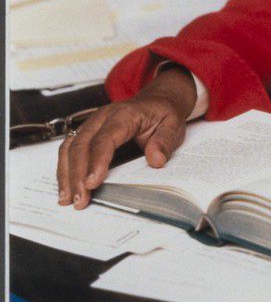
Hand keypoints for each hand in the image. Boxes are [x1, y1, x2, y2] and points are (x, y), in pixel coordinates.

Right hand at [56, 65, 196, 209]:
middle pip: (82, 144)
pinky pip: (69, 150)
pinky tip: (67, 188)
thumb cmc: (162, 114)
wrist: (157, 101)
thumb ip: (165, 141)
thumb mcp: (173, 124)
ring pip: (70, 147)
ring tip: (67, 199)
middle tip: (79, 200)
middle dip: (77, 174)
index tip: (92, 183)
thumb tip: (156, 160)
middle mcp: (103, 117)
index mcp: (125, 114)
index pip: (105, 138)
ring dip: (66, 174)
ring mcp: (92, 124)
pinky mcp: (87, 133)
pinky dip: (65, 170)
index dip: (97, 161)